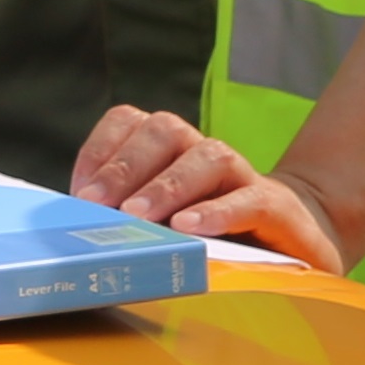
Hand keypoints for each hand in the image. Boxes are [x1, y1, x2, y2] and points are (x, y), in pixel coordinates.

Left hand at [68, 109, 350, 270]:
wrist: (293, 243)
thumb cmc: (212, 235)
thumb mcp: (163, 224)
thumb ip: (126, 218)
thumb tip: (72, 228)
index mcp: (170, 150)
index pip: (130, 122)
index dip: (101, 149)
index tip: (79, 191)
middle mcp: (202, 151)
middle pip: (165, 131)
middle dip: (126, 166)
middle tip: (99, 205)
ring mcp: (241, 175)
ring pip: (207, 156)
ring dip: (168, 186)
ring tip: (141, 216)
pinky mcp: (275, 206)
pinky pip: (249, 198)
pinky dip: (219, 210)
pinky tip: (192, 228)